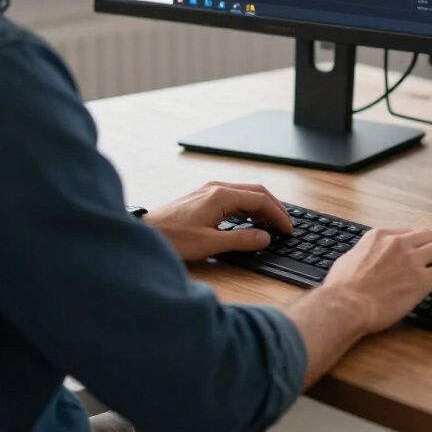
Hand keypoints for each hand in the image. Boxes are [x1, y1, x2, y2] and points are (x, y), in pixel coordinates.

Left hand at [144, 181, 291, 262]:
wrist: (144, 233)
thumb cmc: (173, 238)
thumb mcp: (210, 244)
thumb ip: (241, 240)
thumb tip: (265, 238)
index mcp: (222, 195)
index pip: (260, 200)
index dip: (278, 215)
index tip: (288, 229)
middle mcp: (217, 188)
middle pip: (256, 192)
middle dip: (274, 208)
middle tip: (285, 226)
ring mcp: (209, 191)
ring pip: (245, 193)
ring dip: (261, 207)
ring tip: (271, 225)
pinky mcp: (203, 197)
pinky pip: (234, 197)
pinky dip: (248, 208)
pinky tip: (249, 221)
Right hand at [319, 227, 431, 334]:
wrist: (345, 305)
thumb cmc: (340, 289)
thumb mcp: (347, 259)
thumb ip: (360, 254)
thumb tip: (360, 258)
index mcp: (379, 236)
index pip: (408, 232)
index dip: (418, 243)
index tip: (422, 253)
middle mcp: (398, 243)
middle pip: (429, 235)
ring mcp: (411, 260)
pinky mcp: (421, 280)